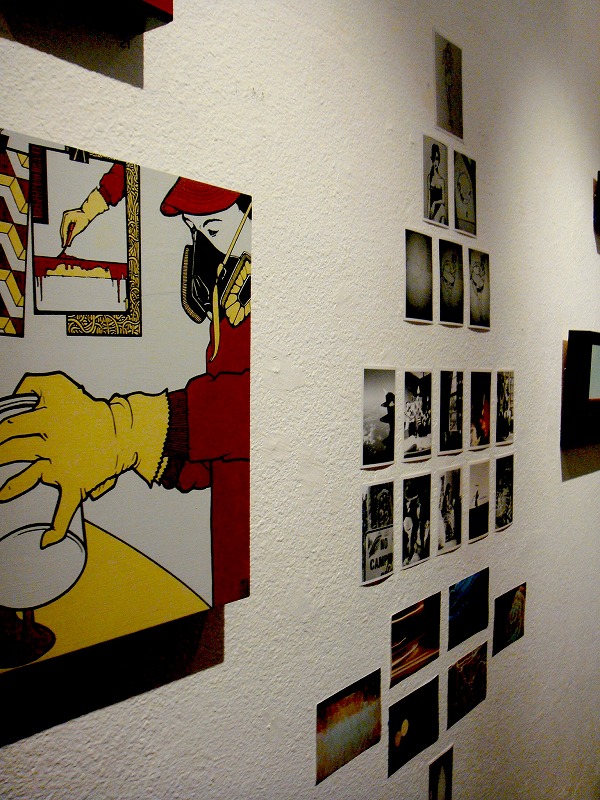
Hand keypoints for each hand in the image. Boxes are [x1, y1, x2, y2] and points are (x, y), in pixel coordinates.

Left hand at [0, 373, 167, 546]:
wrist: (122, 432)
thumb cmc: (90, 409)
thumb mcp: (60, 383)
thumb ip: (32, 384)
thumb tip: (14, 397)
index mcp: (45, 421)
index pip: (8, 425)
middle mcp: (49, 445)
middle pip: (10, 451)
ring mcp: (60, 467)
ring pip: (27, 479)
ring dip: (10, 488)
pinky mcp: (74, 485)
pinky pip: (64, 510)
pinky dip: (57, 528)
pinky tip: (46, 541)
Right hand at [59, 188, 108, 247]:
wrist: (88, 211)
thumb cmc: (85, 219)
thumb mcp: (80, 228)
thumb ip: (73, 235)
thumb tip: (69, 242)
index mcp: (67, 217)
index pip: (64, 230)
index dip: (64, 238)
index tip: (64, 245)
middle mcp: (64, 216)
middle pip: (62, 229)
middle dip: (63, 237)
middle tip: (64, 245)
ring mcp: (65, 215)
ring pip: (63, 228)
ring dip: (64, 235)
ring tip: (65, 243)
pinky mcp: (66, 216)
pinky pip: (65, 225)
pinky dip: (66, 231)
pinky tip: (67, 237)